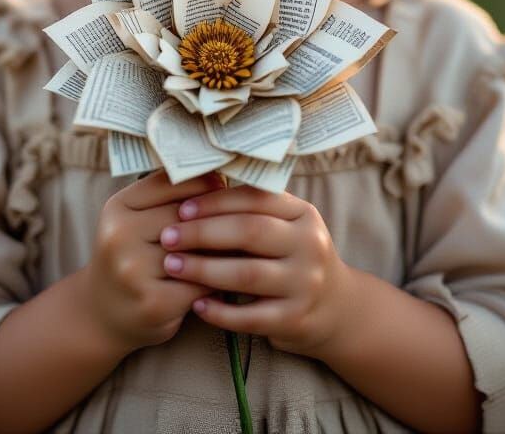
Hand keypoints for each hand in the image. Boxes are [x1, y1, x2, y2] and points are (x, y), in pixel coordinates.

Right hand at [79, 169, 224, 354]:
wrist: (104, 316)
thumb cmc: (134, 257)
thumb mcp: (138, 219)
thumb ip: (170, 196)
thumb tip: (221, 175)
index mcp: (117, 206)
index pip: (170, 182)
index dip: (204, 183)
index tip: (224, 186)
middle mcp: (118, 235)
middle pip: (187, 216)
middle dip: (217, 218)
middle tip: (242, 219)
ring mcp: (133, 270)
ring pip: (198, 249)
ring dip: (223, 250)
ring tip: (238, 246)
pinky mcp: (153, 303)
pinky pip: (201, 282)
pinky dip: (217, 280)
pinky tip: (225, 278)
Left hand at [157, 183, 352, 356]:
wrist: (337, 309)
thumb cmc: (293, 256)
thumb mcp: (287, 225)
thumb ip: (253, 208)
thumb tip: (198, 185)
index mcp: (303, 214)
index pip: (256, 198)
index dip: (215, 201)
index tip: (181, 208)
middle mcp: (309, 245)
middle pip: (250, 232)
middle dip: (203, 233)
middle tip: (167, 236)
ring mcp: (305, 284)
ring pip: (247, 274)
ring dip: (203, 270)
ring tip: (171, 266)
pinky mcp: (295, 319)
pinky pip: (250, 317)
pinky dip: (220, 312)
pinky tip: (196, 305)